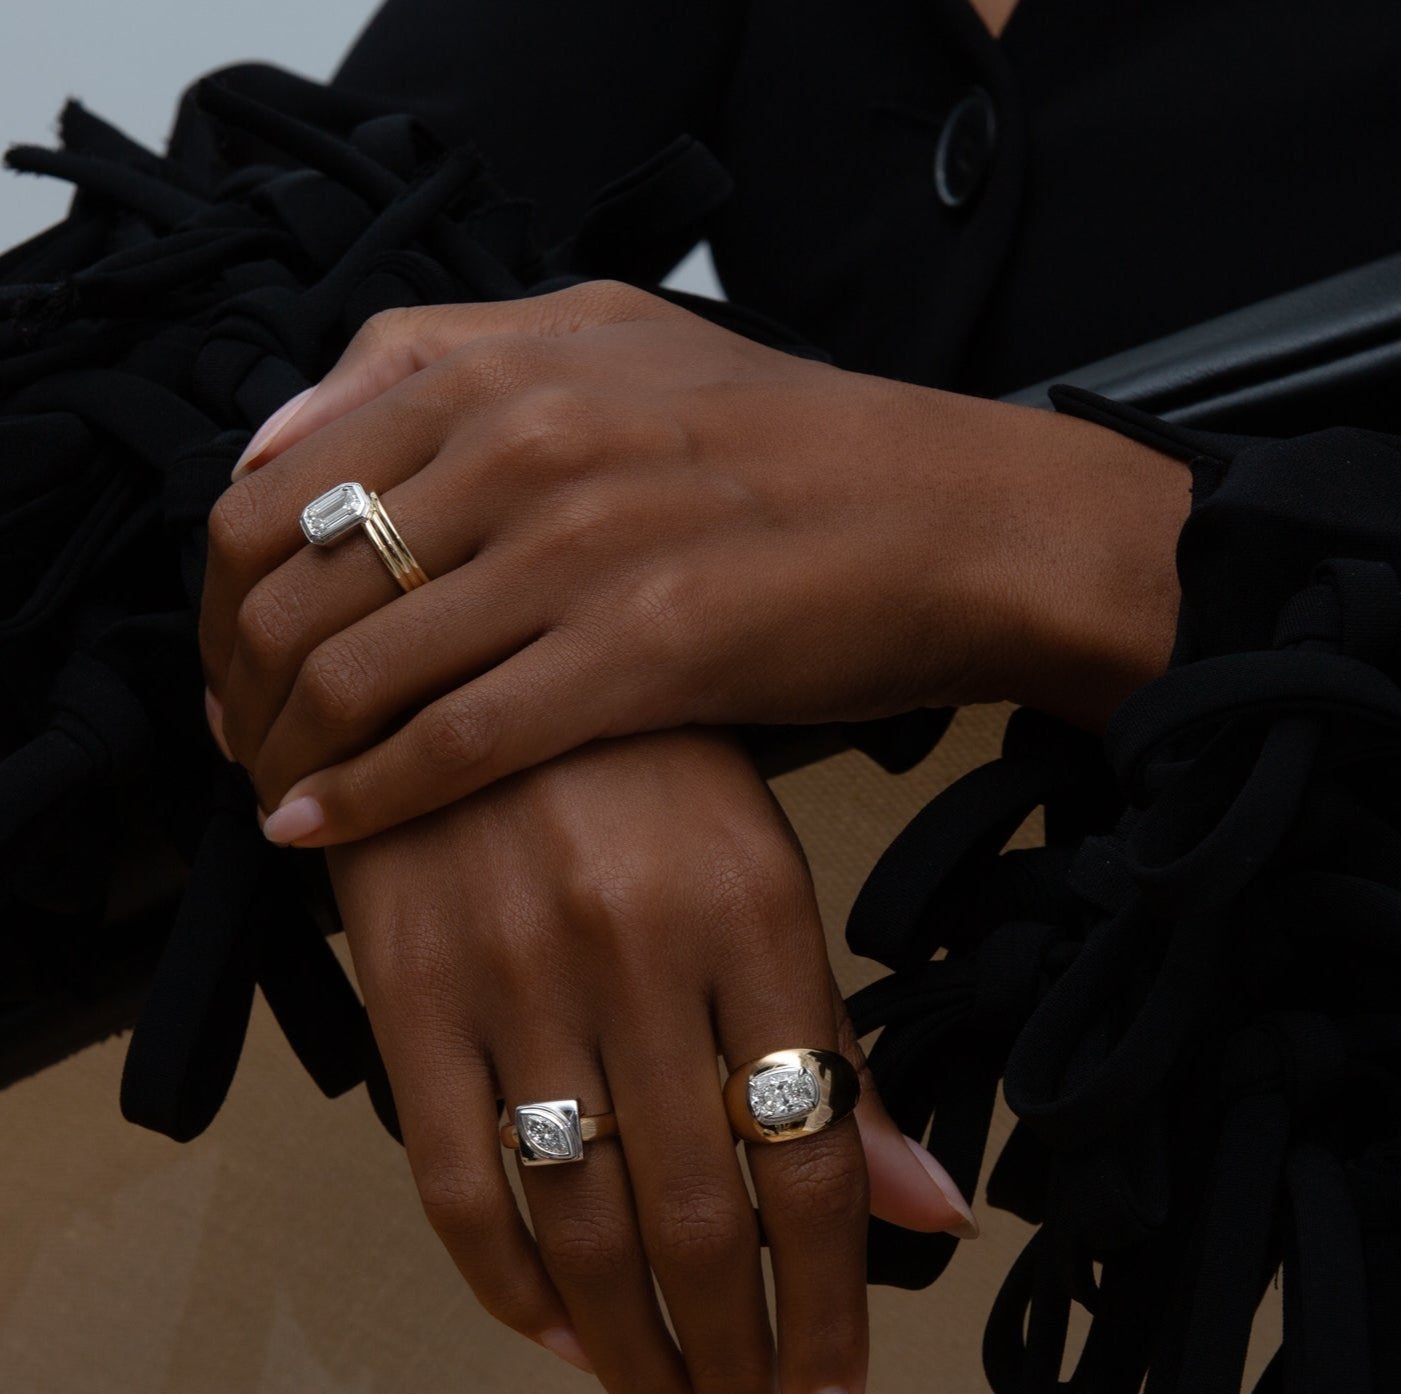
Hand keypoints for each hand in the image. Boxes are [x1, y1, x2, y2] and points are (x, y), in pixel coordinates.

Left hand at [200, 280, 1187, 846]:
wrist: (959, 522)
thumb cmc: (802, 445)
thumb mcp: (624, 338)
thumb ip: (451, 353)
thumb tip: (293, 429)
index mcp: (509, 370)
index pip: (278, 479)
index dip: (225, 585)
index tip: (232, 649)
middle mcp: (526, 449)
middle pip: (294, 581)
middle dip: (238, 679)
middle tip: (242, 736)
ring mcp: (581, 554)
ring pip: (358, 667)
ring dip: (289, 745)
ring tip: (278, 789)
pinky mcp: (642, 658)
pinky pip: (457, 742)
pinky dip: (369, 796)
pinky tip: (323, 831)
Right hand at [325, 725, 976, 1393]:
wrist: (471, 657)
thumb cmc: (653, 773)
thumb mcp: (769, 874)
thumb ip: (838, 1046)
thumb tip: (932, 1211)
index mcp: (757, 913)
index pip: (815, 1155)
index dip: (834, 1309)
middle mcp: (640, 951)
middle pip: (703, 1212)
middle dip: (739, 1353)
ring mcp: (514, 974)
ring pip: (581, 1219)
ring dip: (632, 1348)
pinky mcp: (409, 992)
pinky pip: (453, 1179)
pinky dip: (507, 1286)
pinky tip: (558, 1339)